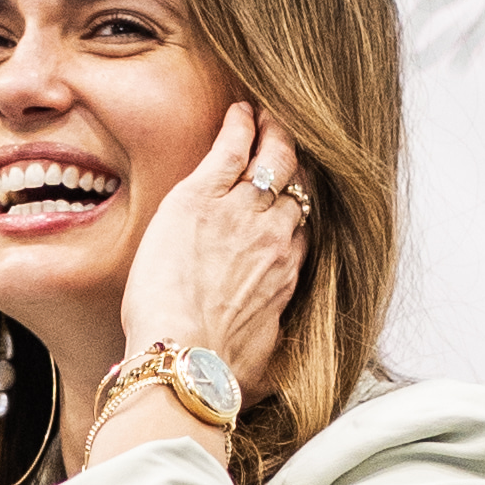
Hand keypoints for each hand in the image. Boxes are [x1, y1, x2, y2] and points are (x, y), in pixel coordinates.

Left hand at [107, 99, 307, 410]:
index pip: (300, 226)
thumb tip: (277, 362)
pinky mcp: (202, 197)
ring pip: (272, 158)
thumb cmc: (218, 372)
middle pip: (294, 186)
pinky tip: (240, 112)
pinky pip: (232, 148)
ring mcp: (241, 212)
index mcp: (288, 272)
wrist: (185, 358)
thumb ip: (277, 348)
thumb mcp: (267, 366)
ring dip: (274, 134)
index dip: (293, 209)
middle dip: (291, 161)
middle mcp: (275, 236)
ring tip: (270, 117)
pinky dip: (240, 126)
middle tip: (285, 141)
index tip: (287, 199)